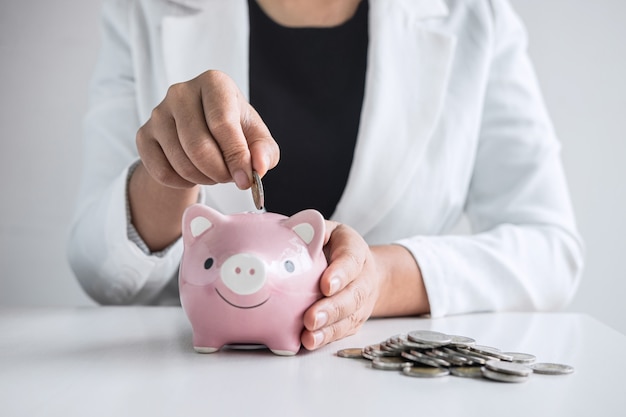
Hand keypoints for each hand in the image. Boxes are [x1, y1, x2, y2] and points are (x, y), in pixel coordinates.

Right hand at [136, 70, 278, 189]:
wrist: (203, 133)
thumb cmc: (234, 131)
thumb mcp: (257, 138)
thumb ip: (265, 152)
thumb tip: (259, 167)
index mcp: (214, 83)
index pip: (223, 124)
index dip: (236, 157)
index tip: (246, 179)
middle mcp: (181, 92)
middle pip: (199, 146)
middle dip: (219, 172)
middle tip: (230, 177)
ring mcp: (158, 112)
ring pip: (181, 162)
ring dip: (204, 178)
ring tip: (214, 172)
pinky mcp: (143, 134)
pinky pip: (162, 171)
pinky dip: (182, 183)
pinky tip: (193, 174)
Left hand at [301, 221, 382, 349]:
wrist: (361, 268)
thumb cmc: (335, 247)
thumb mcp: (326, 231)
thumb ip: (309, 231)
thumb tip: (281, 233)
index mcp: (355, 250)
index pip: (351, 260)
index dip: (341, 273)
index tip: (326, 285)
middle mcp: (363, 277)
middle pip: (353, 295)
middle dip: (332, 309)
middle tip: (311, 318)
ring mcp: (361, 302)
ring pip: (349, 317)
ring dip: (329, 329)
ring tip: (309, 336)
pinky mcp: (354, 320)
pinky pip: (343, 331)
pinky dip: (327, 338)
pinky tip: (310, 342)